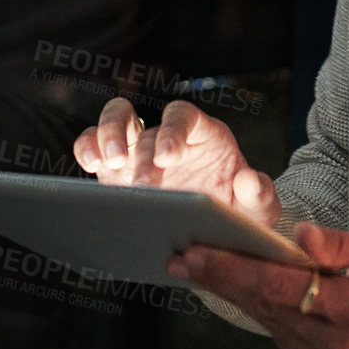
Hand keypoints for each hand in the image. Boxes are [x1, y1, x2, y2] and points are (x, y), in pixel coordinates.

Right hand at [72, 97, 280, 227]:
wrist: (216, 232)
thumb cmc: (238, 213)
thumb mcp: (259, 210)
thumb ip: (261, 196)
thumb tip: (249, 180)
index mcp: (203, 136)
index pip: (184, 116)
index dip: (173, 129)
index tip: (168, 156)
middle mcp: (167, 137)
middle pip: (145, 119)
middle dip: (138, 146)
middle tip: (140, 181)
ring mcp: (139, 151)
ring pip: (115, 120)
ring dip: (107, 136)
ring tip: (110, 165)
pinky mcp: (115, 171)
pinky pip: (94, 146)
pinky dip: (87, 149)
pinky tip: (88, 166)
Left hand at [168, 223, 348, 348]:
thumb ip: (342, 246)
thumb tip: (297, 237)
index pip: (281, 288)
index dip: (234, 270)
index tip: (197, 252)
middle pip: (268, 312)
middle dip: (224, 282)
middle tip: (183, 260)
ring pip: (277, 331)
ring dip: (244, 300)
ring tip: (210, 270)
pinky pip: (294, 347)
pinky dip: (273, 319)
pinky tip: (253, 295)